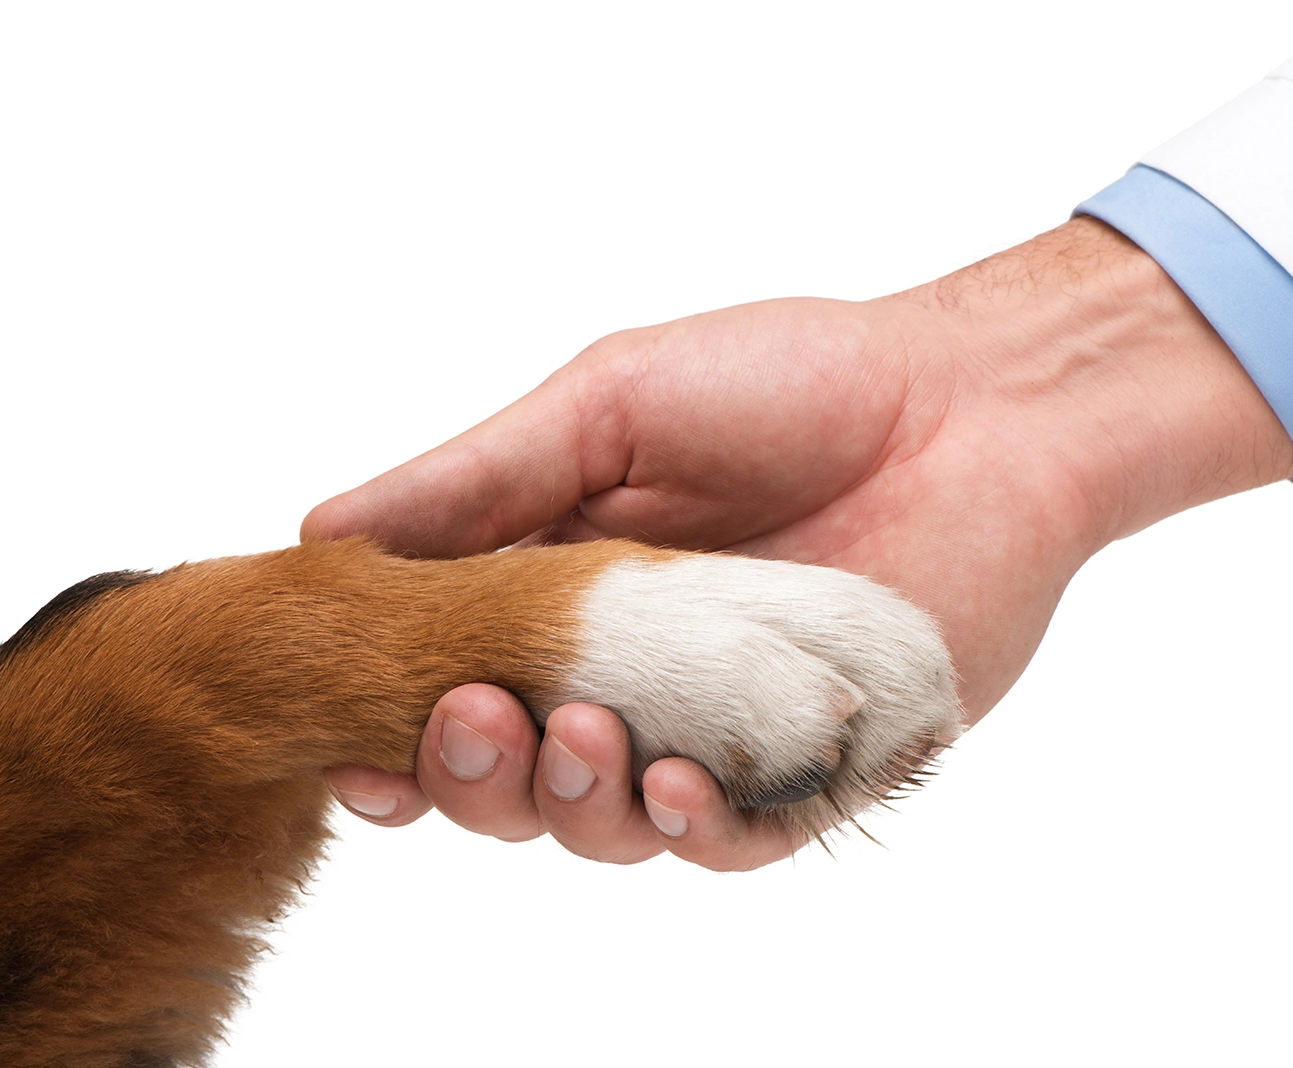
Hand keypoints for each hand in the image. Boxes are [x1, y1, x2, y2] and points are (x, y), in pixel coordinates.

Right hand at [308, 218, 1292, 868]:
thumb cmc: (793, 384)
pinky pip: (729, 844)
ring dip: (565, 801)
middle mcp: (624, 676)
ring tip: (575, 732)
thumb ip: (479, 480)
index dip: (388, 723)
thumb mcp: (610, 405)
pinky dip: (691, 829)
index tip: (348, 732)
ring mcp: (714, 733)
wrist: (972, 406)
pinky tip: (678, 787)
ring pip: (603, 824)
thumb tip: (320, 533)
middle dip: (466, 772)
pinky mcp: (807, 775)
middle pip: (507, 776)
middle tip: (469, 720)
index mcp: (557, 591)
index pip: (444, 682)